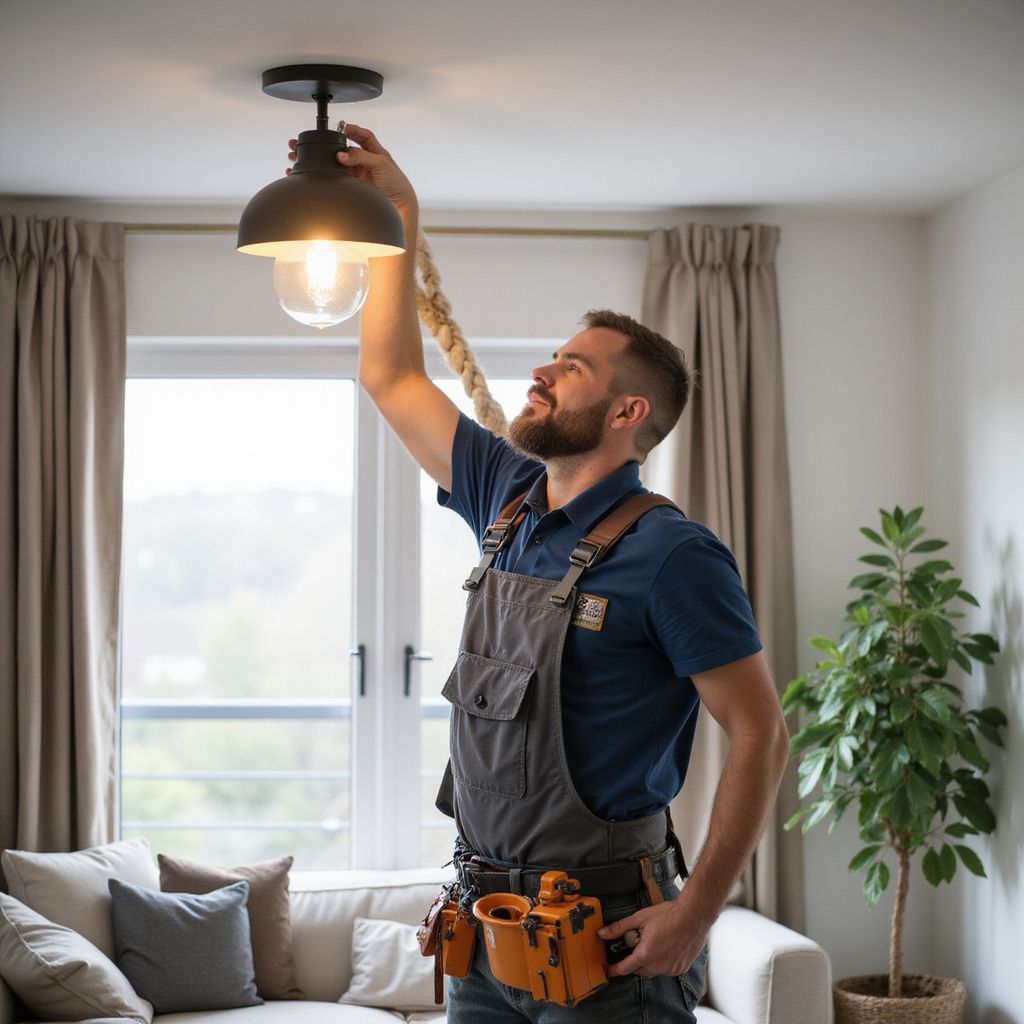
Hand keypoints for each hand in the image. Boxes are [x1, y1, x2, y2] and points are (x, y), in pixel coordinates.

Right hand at [286, 124, 417, 215]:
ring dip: (315, 159)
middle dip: (321, 144)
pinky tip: (308, 173)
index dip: (349, 129)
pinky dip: (321, 176)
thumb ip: (362, 157)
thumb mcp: (382, 163)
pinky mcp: (351, 186)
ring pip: (331, 163)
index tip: (337, 127)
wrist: (400, 206)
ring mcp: (355, 174)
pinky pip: (333, 179)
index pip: (359, 135)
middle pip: (337, 148)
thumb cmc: (397, 183)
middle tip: (304, 141)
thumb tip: (341, 154)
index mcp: (372, 151)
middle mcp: (362, 161)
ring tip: (296, 156)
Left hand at [598, 888, 711, 978]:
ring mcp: (671, 969)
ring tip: (651, 944)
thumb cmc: (669, 915)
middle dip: (632, 962)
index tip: (609, 970)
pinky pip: (666, 969)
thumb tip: (603, 933)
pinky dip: (661, 962)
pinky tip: (664, 948)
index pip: (625, 968)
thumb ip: (620, 928)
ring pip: (652, 971)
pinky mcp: (680, 968)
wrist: (693, 915)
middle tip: (633, 948)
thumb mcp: (640, 918)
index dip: (614, 970)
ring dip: (647, 962)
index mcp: (646, 954)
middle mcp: (658, 965)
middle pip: (638, 970)